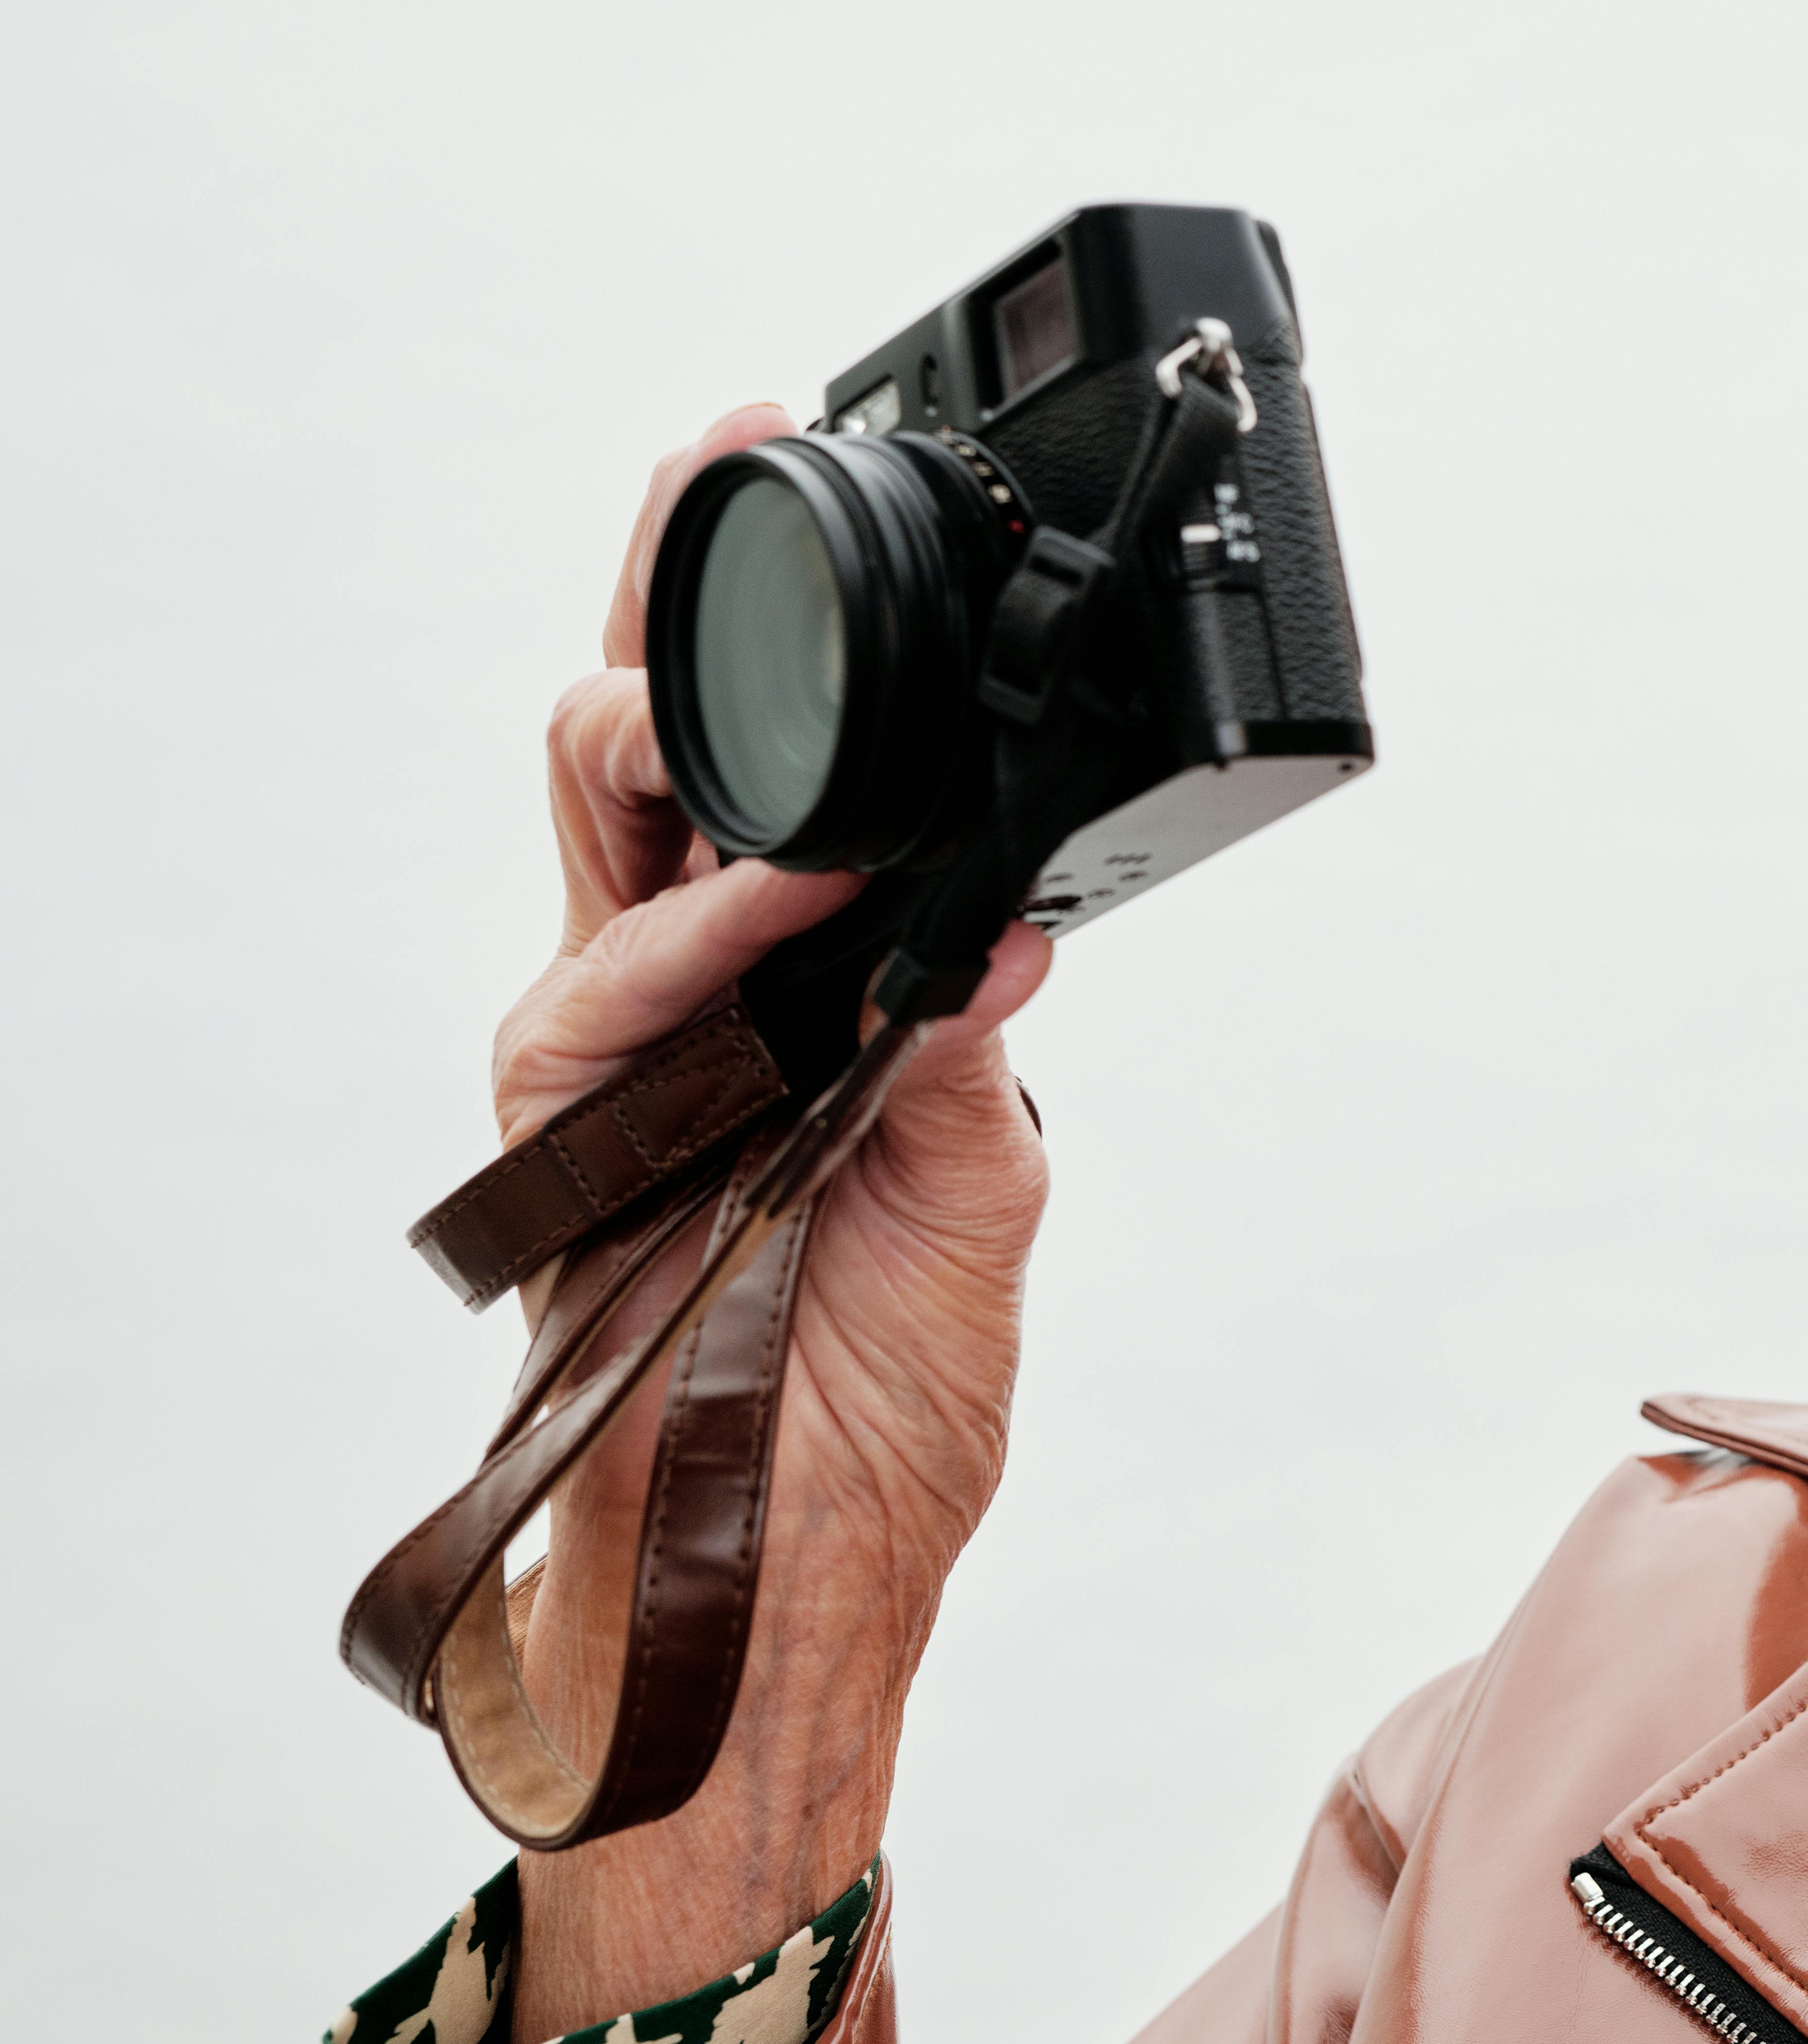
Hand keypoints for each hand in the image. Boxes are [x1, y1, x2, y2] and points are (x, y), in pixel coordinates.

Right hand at [501, 406, 1056, 2041]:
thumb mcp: (974, 1207)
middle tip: (724, 453)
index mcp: (777, 1015)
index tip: (805, 507)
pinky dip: (697, 947)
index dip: (767, 652)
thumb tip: (998, 922)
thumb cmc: (870, 1421)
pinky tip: (780, 908)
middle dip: (674, 603)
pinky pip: (606, 1012)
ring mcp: (613, 1081)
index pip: (751, 792)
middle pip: (642, 761)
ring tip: (765, 674)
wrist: (798, 1590)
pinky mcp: (572, 1158)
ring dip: (678, 738)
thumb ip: (965, 1054)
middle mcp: (680, 1024)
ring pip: (591, 844)